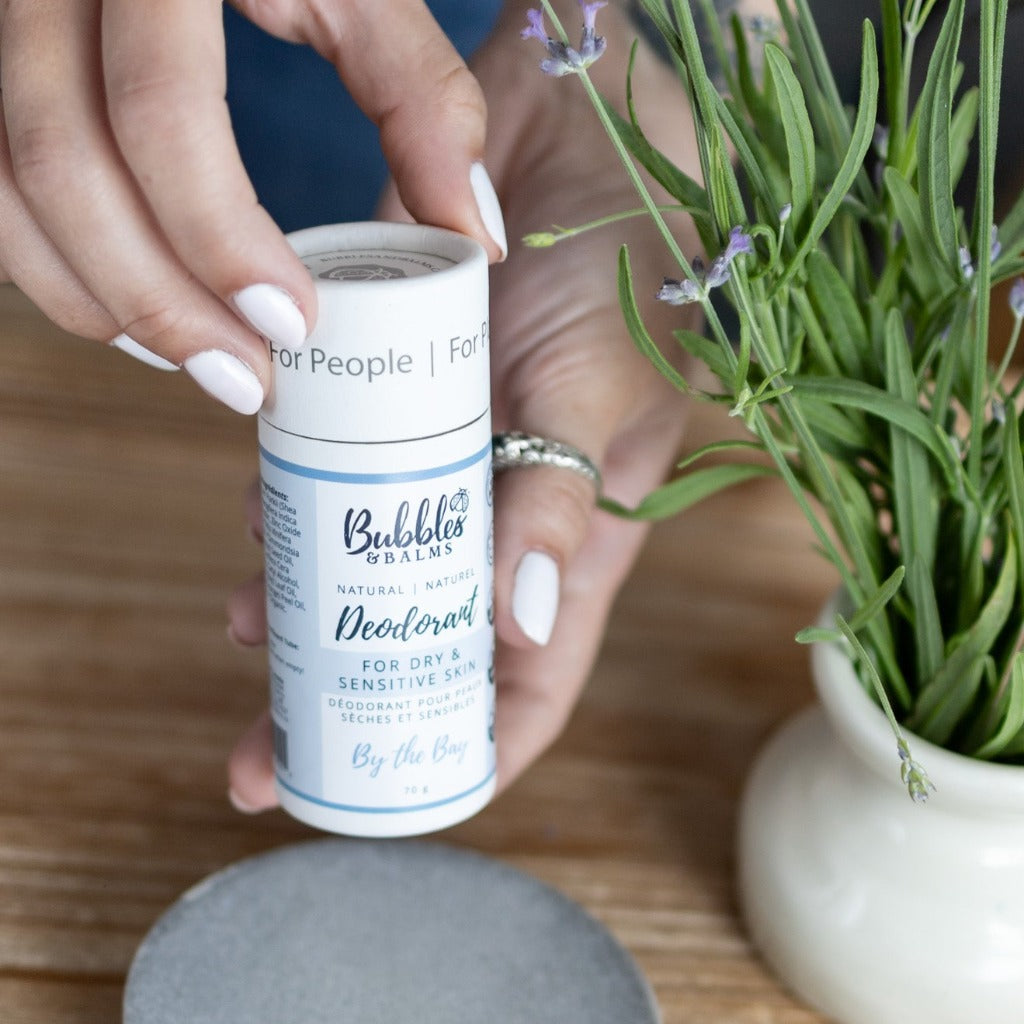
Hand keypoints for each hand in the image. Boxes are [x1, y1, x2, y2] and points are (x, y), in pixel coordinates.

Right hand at [0, 0, 504, 410]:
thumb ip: (421, 98)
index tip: (295, 326)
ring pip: (7, 184)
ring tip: (196, 362)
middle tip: (247, 380)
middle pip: (63, 163)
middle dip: (160, 300)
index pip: (160, 112)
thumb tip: (472, 236)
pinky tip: (132, 313)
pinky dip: (53, 265)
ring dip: (98, 299)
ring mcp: (2, 20)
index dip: (220, 237)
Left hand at [225, 0, 703, 809]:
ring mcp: (449, 456)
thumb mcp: (602, 388)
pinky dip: (296, 506)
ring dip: (310, 606)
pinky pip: (339, 472)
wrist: (577, 131)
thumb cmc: (624, 263)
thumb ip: (562, 499)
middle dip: (356, 702)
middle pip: (430, 641)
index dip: (472, 752)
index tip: (397, 802)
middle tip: (269, 754)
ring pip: (373, 565)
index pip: (531, 680)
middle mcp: (506, 509)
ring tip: (246, 631)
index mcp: (574, 534)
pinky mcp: (398, 398)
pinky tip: (255, 518)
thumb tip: (519, 628)